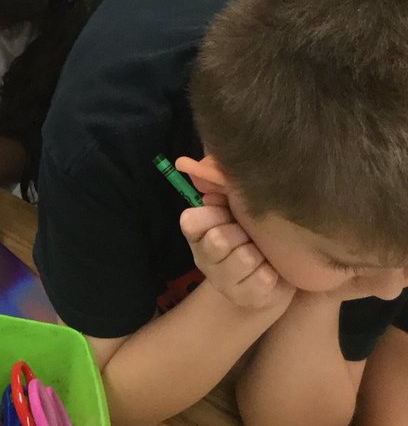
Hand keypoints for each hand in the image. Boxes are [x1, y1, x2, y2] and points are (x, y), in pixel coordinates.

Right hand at [176, 175, 293, 312]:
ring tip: (263, 254)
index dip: (213, 215)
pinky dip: (273, 273)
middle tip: (250, 237)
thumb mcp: (236, 211)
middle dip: (242, 234)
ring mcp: (222, 283)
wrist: (270, 282)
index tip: (228, 215)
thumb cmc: (252, 236)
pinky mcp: (245, 299)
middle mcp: (203, 259)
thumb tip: (196, 165)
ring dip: (260, 254)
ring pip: (244, 258)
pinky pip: (263, 279)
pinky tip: (271, 272)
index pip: (191, 220)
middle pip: (219, 239)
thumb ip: (222, 191)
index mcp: (197, 234)